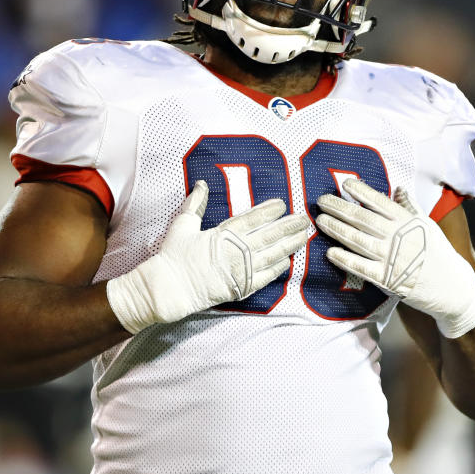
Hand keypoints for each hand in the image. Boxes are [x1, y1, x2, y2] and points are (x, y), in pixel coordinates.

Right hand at [107, 180, 309, 333]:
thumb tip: (200, 184)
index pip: (252, 218)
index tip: (283, 204)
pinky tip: (288, 262)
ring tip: (304, 237)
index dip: (269, 211)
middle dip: (289, 226)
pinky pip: (265, 277)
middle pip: (269, 235)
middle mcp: (236, 250)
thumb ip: (195, 204)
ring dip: (290, 245)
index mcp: (223, 233)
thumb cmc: (173, 256)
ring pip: (272, 255)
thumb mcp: (182, 225)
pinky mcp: (240, 288)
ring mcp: (240, 270)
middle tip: (305, 220)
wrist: (169, 289)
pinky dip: (278, 269)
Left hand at [315, 179, 474, 337]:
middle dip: (339, 207)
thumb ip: (410, 207)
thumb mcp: (428, 225)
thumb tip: (398, 188)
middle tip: (321, 200)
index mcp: (408, 221)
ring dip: (336, 229)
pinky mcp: (387, 279)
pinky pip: (361, 267)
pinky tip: (330, 252)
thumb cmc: (438, 253)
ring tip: (320, 220)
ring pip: (358, 239)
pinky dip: (345, 259)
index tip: (345, 183)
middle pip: (363, 218)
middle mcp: (398, 236)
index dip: (361, 191)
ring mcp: (392, 258)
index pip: (380, 201)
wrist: (452, 287)